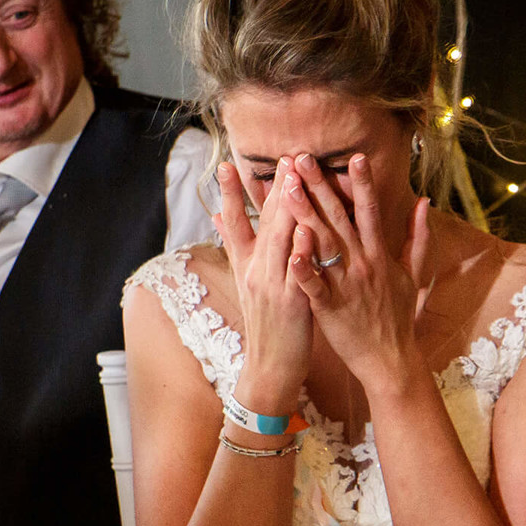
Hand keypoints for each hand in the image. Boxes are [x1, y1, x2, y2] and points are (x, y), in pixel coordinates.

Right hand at [213, 158, 315, 411]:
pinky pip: (297, 270)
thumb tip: (218, 216)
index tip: (229, 165)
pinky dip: (301, 249)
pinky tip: (308, 229)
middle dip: (273, 188)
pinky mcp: (293, 302)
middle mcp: (255, 272)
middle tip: (284, 156)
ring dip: (288, 207)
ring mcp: (273, 286)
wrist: (269, 369)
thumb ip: (236, 247)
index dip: (231, 194)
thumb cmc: (266, 325)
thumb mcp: (245, 283)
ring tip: (295, 178)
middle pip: (263, 223)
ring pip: (280, 240)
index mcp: (245, 266)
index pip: (234, 223)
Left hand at [283, 153, 432, 391]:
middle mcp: (362, 264)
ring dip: (304, 215)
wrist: (390, 359)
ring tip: (286, 190)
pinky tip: (290, 252)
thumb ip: (417, 236)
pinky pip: (314, 285)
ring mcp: (345, 285)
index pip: (368, 210)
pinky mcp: (329, 307)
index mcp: (379, 254)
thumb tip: (423, 202)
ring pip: (322, 245)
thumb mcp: (413, 274)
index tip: (353, 156)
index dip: (361, 183)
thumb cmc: (398, 316)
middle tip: (301, 159)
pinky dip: (303, 269)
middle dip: (320, 187)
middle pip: (338, 219)